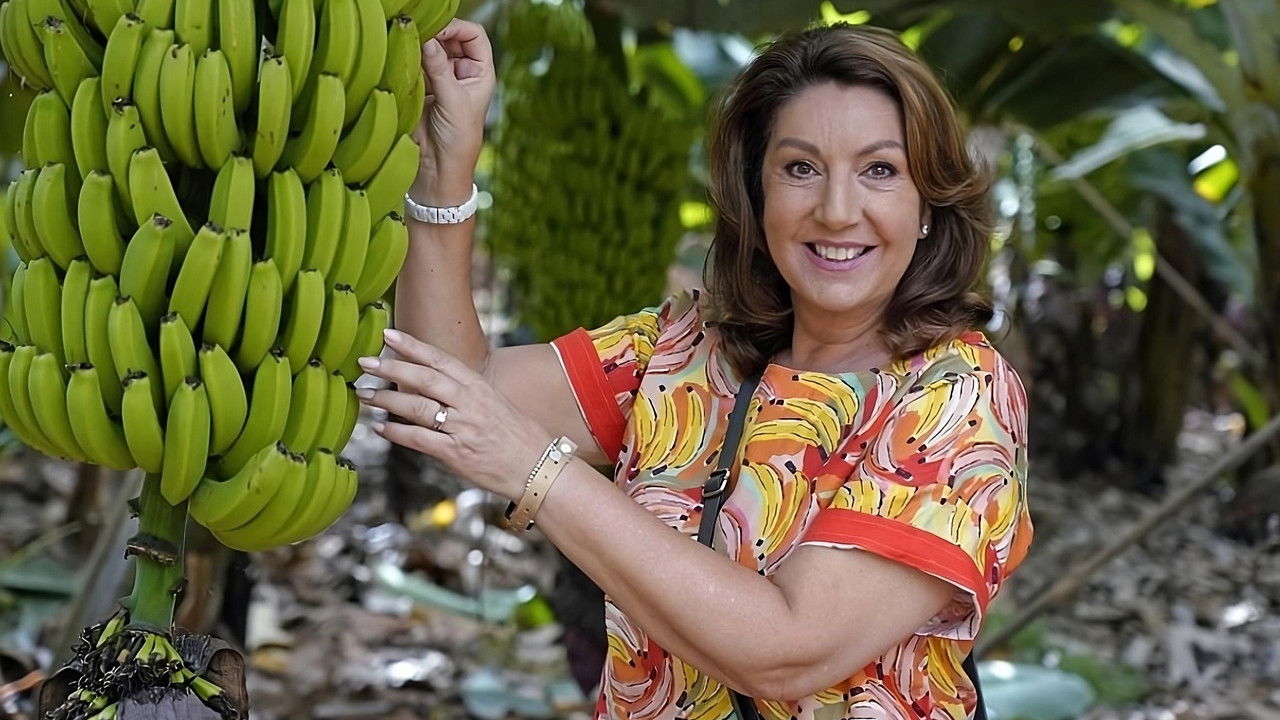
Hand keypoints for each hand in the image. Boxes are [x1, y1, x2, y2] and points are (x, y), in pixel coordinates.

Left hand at [355, 330, 551, 498]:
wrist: (539, 468)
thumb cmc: (518, 437)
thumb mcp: (495, 404)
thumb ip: (466, 394)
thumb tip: (433, 385)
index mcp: (479, 387)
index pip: (441, 359)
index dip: (412, 346)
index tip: (388, 334)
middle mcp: (470, 404)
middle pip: (424, 379)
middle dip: (391, 368)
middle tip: (365, 362)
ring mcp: (462, 428)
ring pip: (416, 407)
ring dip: (386, 399)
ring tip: (364, 393)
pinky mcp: (455, 453)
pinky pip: (418, 439)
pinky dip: (396, 432)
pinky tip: (379, 427)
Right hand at [411, 19, 496, 204]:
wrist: (437, 171)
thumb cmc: (458, 143)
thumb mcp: (453, 103)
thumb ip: (439, 70)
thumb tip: (428, 41)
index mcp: (480, 74)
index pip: (474, 36)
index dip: (457, 28)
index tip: (437, 30)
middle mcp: (461, 73)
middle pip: (450, 38)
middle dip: (435, 33)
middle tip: (417, 35)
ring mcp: (441, 79)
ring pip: (430, 50)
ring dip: (420, 46)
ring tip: (408, 46)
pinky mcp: (421, 88)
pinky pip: (415, 65)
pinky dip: (408, 59)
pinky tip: (402, 61)